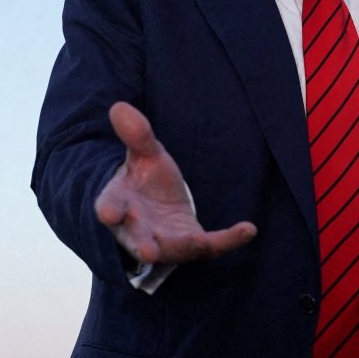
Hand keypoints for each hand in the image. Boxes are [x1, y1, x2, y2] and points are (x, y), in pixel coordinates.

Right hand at [94, 102, 256, 264]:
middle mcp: (138, 229)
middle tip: (148, 250)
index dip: (110, 210)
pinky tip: (249, 229)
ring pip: (171, 248)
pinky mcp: (191, 244)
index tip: (109, 212)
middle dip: (143, 243)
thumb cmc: (145, 181)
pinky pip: (211, 245)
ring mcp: (165, 240)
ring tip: (197, 243)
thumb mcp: (145, 156)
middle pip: (138, 238)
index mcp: (119, 204)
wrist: (159, 207)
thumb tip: (119, 107)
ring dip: (181, 247)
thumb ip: (136, 135)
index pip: (111, 206)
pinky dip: (229, 240)